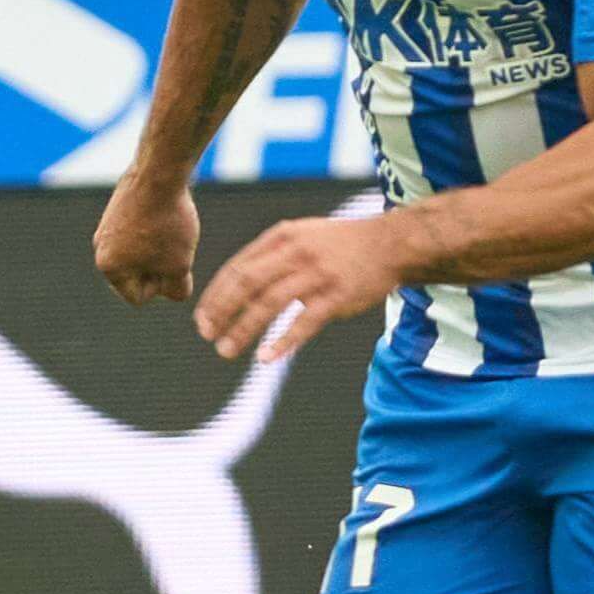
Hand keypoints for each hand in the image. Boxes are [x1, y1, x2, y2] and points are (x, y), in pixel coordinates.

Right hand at [93, 170, 198, 302]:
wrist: (160, 172)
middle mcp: (100, 249)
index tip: (174, 261)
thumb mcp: (180, 265)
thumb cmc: (168, 223)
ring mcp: (106, 227)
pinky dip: (154, 230)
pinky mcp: (116, 210)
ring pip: (139, 253)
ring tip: (172, 229)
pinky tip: (167, 215)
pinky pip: (138, 233)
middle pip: (136, 275)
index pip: (137, 296)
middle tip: (176, 246)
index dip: (162, 285)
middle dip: (158, 267)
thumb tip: (172, 292)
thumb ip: (176, 289)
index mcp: (109, 268)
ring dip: (158, 249)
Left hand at [194, 208, 400, 360]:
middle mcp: (295, 253)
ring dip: (244, 329)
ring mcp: (317, 274)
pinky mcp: (337, 296)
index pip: (237, 268)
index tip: (202, 318)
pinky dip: (283, 341)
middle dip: (221, 311)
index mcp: (281, 237)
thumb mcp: (301, 235)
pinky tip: (266, 357)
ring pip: (270, 304)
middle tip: (206, 334)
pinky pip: (304, 322)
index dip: (216, 295)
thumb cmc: (341, 245)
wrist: (391, 243)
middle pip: (247, 284)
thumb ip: (270, 255)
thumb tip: (235, 283)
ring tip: (226, 350)